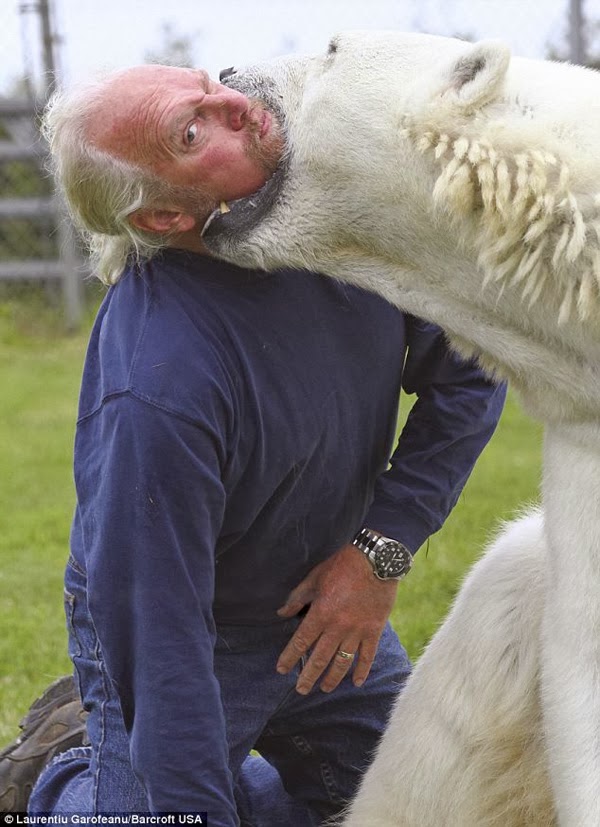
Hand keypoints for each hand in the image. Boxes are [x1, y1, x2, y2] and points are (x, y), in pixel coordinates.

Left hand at [276, 543, 398, 693]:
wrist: (375, 560)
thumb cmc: (342, 566)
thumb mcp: (314, 578)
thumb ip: (298, 598)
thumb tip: (282, 613)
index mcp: (320, 613)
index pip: (301, 642)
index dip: (289, 658)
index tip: (281, 669)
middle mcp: (337, 627)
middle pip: (320, 658)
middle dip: (308, 676)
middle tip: (301, 689)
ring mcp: (357, 631)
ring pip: (342, 662)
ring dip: (332, 678)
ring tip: (325, 689)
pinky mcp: (374, 630)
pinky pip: (367, 656)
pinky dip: (362, 670)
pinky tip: (356, 682)